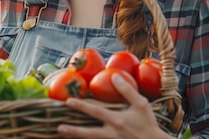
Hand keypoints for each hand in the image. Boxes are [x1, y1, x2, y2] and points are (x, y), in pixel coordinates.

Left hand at [57, 73, 172, 138]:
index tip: (68, 101)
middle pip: (88, 133)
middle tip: (59, 126)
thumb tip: (114, 76)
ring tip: (63, 134)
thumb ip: (127, 90)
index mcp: (117, 121)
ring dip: (76, 137)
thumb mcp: (141, 105)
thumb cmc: (148, 124)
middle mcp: (111, 134)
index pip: (95, 112)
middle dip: (73, 130)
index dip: (81, 106)